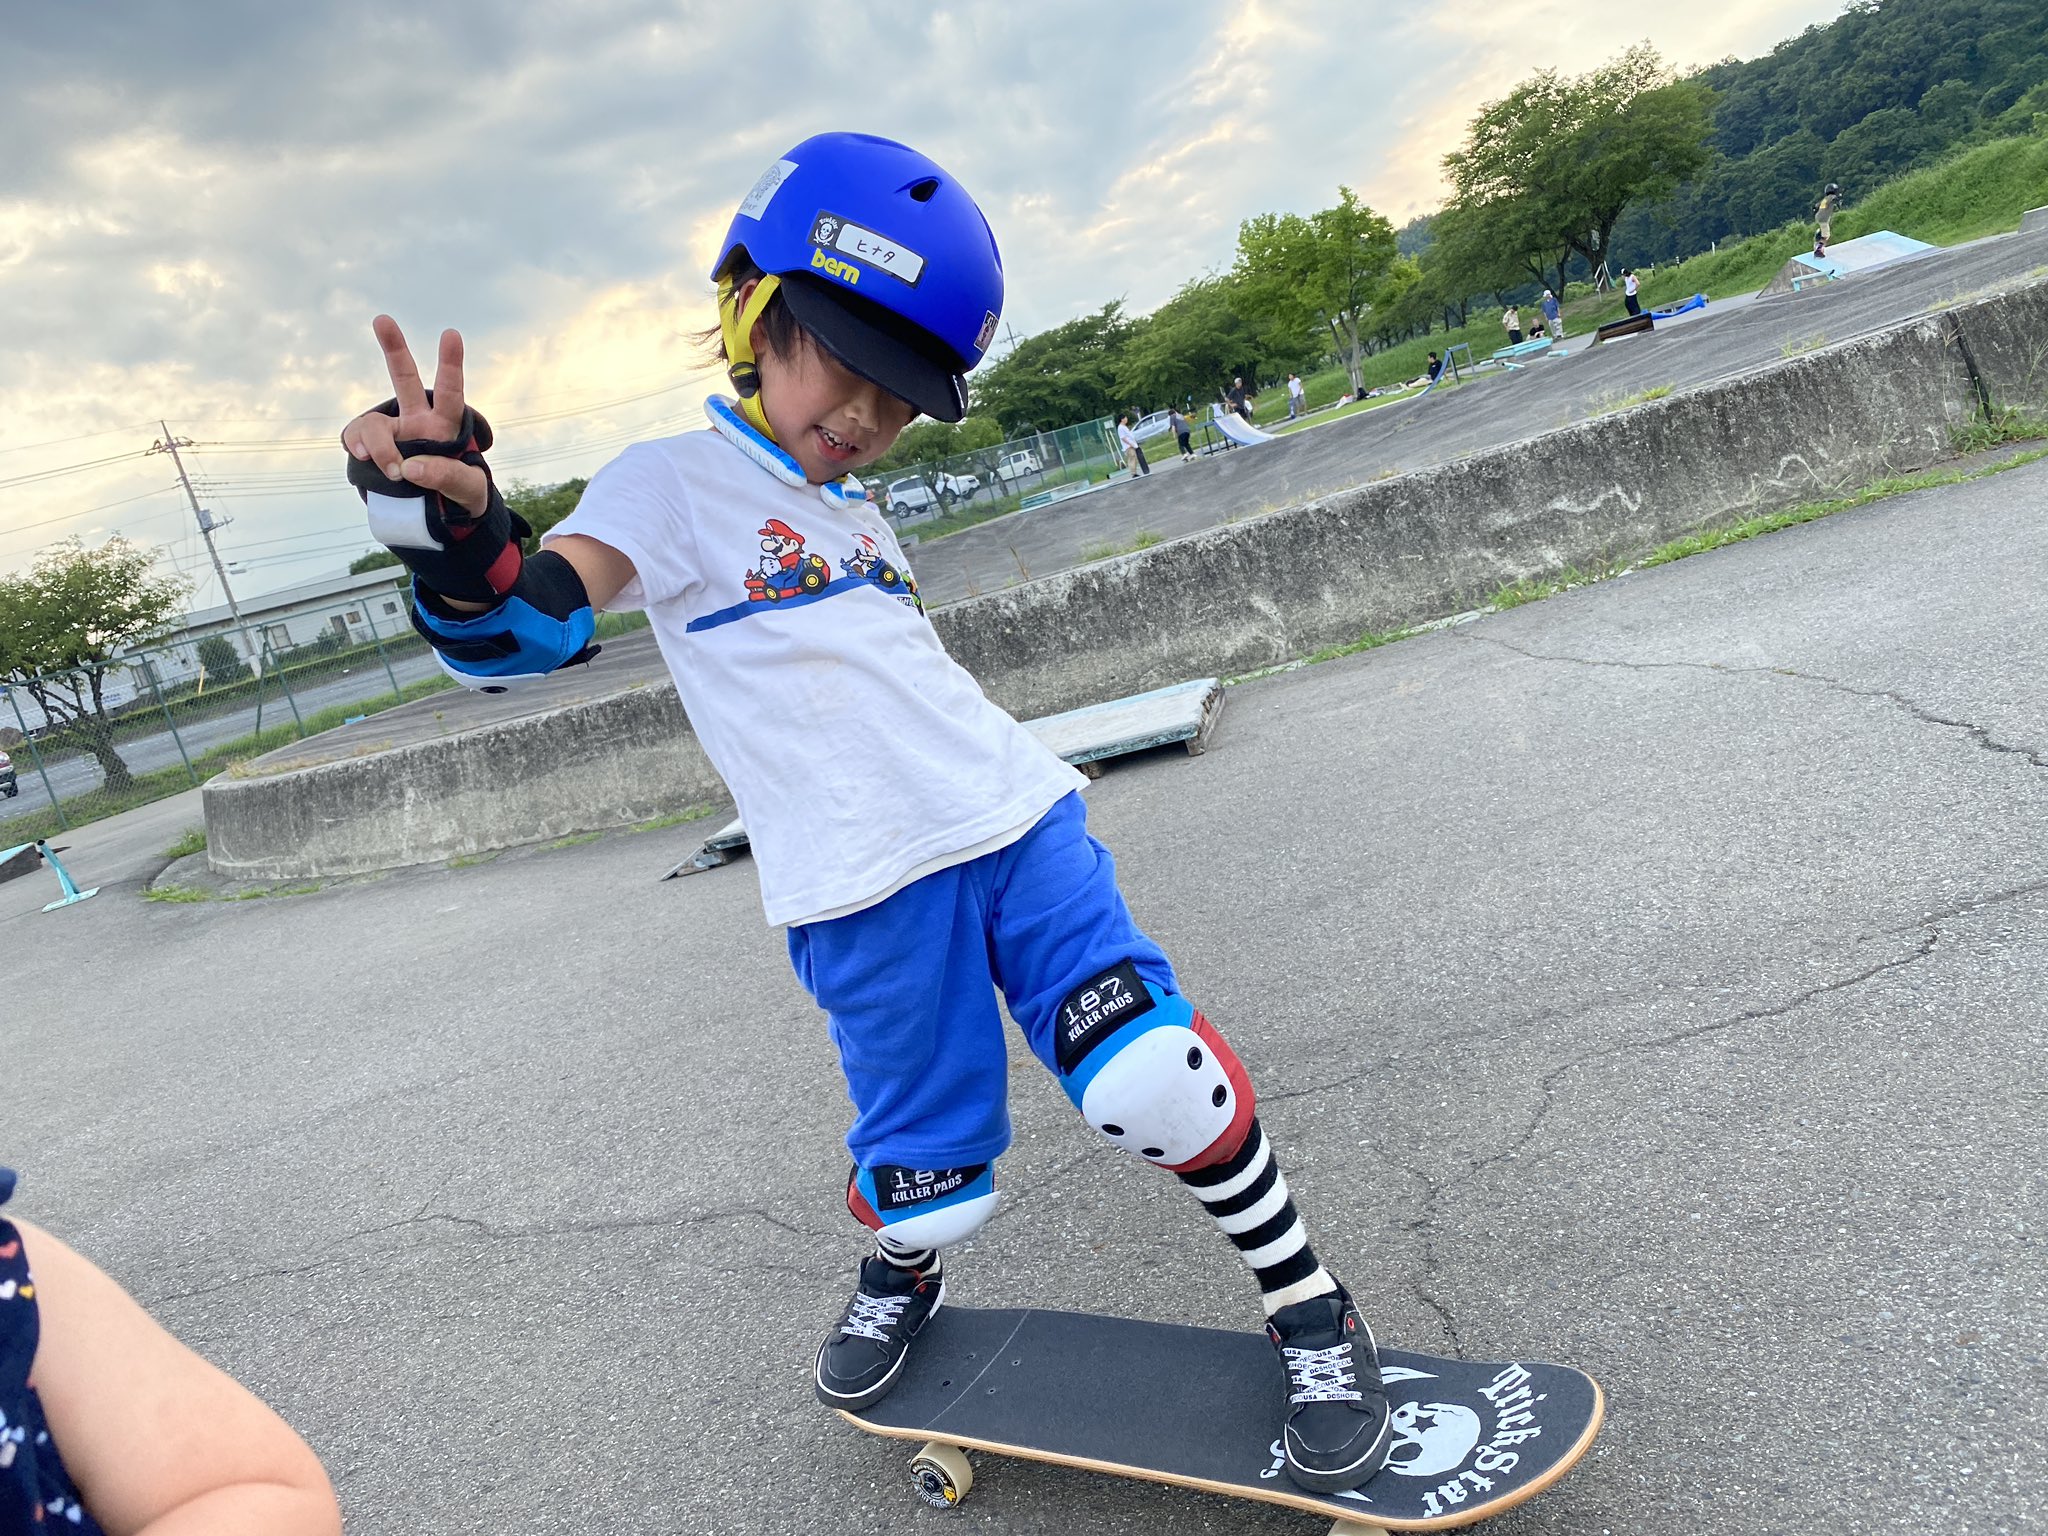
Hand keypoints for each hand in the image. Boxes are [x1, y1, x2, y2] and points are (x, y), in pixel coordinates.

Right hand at [340, 315, 489, 518]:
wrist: (438, 513)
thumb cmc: (463, 495)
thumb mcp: (470, 491)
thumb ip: (448, 477)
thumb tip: (410, 467)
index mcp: (447, 426)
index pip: (451, 393)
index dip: (450, 364)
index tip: (451, 334)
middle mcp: (418, 421)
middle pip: (404, 380)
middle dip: (394, 349)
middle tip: (382, 319)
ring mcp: (393, 433)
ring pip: (373, 423)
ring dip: (377, 445)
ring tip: (392, 471)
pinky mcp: (371, 448)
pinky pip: (355, 438)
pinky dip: (356, 447)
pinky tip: (364, 458)